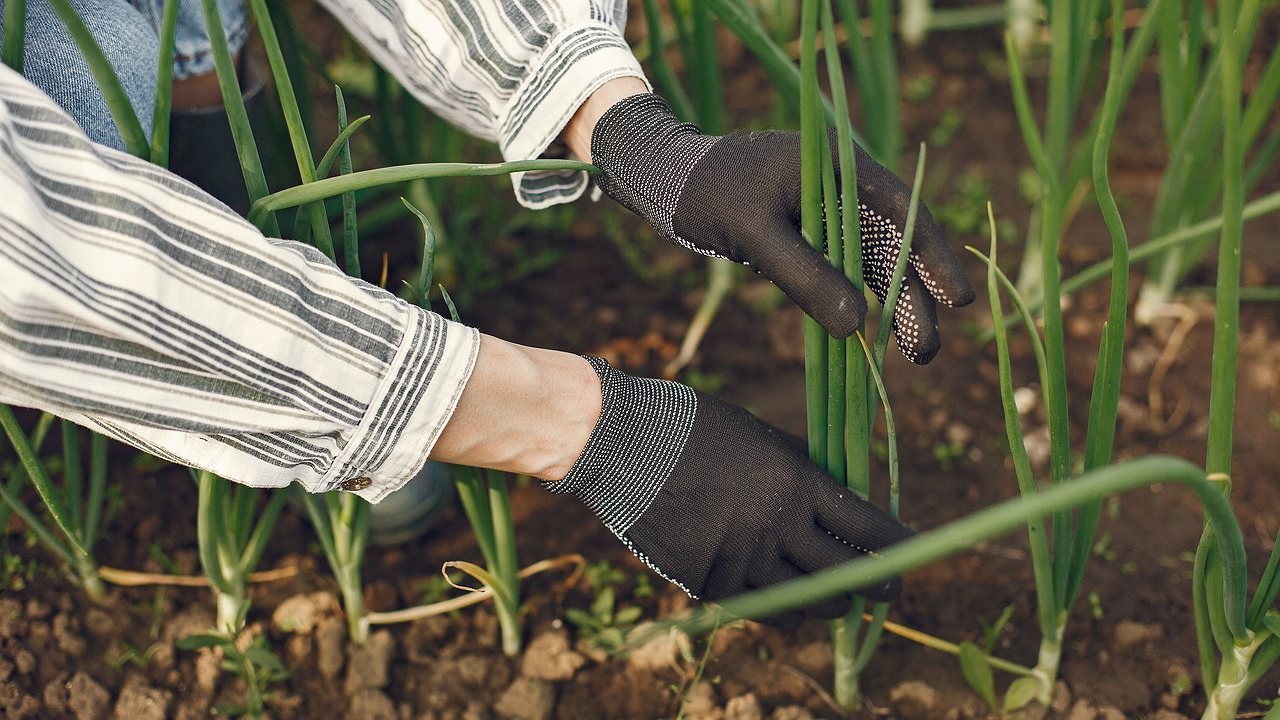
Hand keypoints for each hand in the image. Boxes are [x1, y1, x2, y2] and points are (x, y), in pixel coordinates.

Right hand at [548, 357, 912, 619]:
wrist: (624, 443)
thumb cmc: (697, 428)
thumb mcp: (763, 439)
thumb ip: (804, 474)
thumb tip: (844, 501)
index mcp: (796, 482)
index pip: (869, 528)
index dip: (898, 548)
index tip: (911, 555)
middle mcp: (776, 526)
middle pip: (847, 577)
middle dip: (875, 586)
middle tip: (887, 590)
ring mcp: (741, 559)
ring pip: (806, 602)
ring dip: (827, 602)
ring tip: (834, 598)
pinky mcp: (707, 582)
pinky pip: (759, 610)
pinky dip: (779, 609)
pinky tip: (786, 603)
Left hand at [589, 93, 973, 362]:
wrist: (668, 179)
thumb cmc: (709, 195)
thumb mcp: (755, 235)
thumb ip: (805, 275)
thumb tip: (858, 326)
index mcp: (840, 166)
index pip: (903, 211)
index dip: (933, 257)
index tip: (956, 300)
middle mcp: (844, 186)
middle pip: (894, 245)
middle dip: (915, 298)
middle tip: (926, 353)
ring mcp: (828, 210)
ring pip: (873, 262)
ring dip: (893, 305)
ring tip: (912, 354)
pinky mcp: (810, 232)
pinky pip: (845, 269)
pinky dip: (858, 299)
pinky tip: (870, 336)